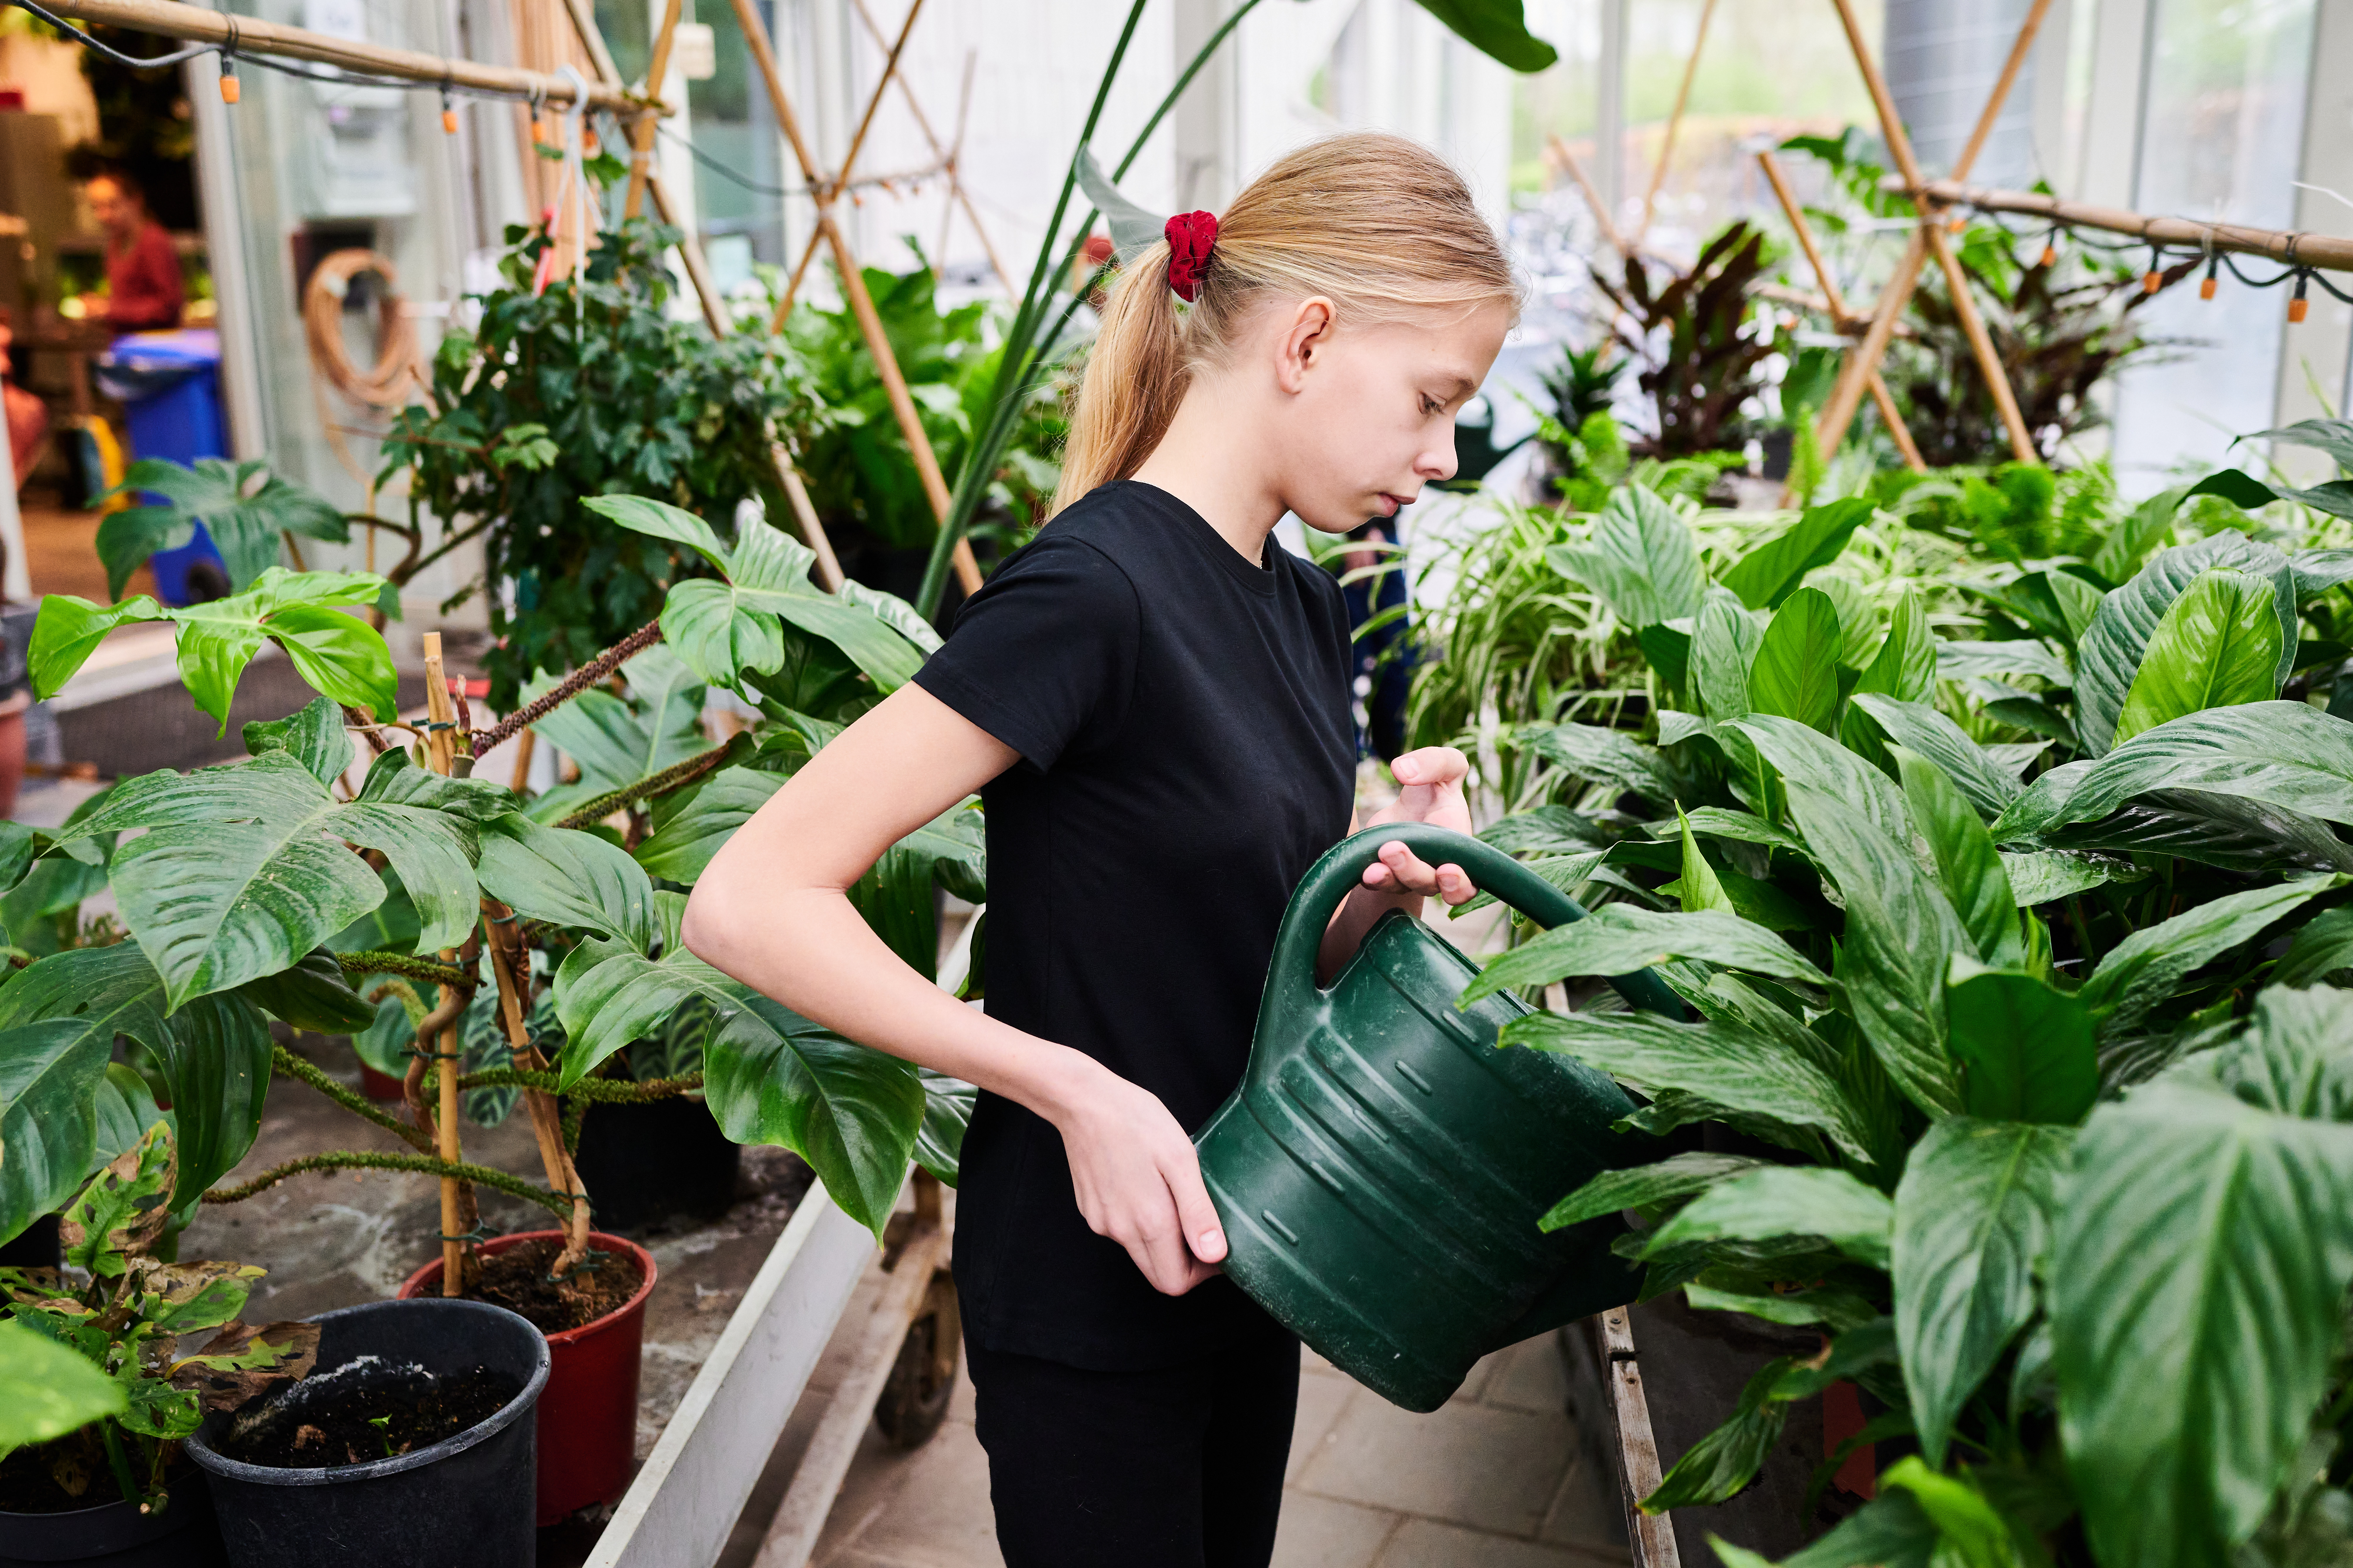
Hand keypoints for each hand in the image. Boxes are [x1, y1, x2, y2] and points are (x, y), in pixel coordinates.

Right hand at [1049, 1059, 1226, 1295]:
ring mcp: (1102, 1222)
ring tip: (1172, 1194)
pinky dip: (1139, 1221)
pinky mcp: (1090, 1210)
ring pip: (1140, 1252)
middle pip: (1158, 1274)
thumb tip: (1215, 1255)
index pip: (1176, 1283)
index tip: (1215, 1245)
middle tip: (1200, 1225)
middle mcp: (1121, 1231)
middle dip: (1184, 1262)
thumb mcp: (1180, 1159)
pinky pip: (1121, 1231)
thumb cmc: (1136, 1122)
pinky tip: (1145, 1185)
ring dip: (1162, 1238)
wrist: (1084, 1100)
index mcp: (1149, 1222)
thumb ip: (1198, 1212)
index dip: (1201, 1273)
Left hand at [1359, 746, 1476, 907]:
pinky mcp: (1385, 874)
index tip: (1447, 870)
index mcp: (1460, 850)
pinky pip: (1378, 884)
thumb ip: (1436, 762)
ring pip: (1401, 887)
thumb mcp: (1445, 765)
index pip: (1467, 881)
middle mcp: (1437, 870)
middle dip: (1413, 872)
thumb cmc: (1434, 788)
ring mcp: (1409, 876)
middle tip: (1393, 850)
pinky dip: (1372, 880)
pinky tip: (1364, 870)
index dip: (1458, 884)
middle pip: (1430, 885)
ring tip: (1373, 866)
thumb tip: (1403, 769)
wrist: (1406, 808)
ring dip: (1388, 877)